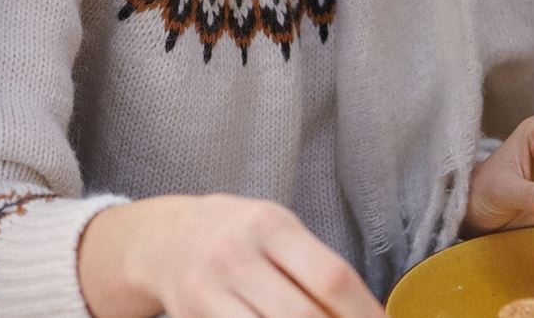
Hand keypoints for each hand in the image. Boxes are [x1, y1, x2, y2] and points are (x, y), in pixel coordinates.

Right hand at [79, 194, 384, 317]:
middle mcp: (236, 254)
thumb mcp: (276, 231)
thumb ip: (313, 267)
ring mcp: (209, 288)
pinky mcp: (190, 314)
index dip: (364, 313)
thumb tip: (368, 315)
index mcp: (269, 224)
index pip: (330, 276)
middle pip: (302, 317)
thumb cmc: (238, 236)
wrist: (165, 239)